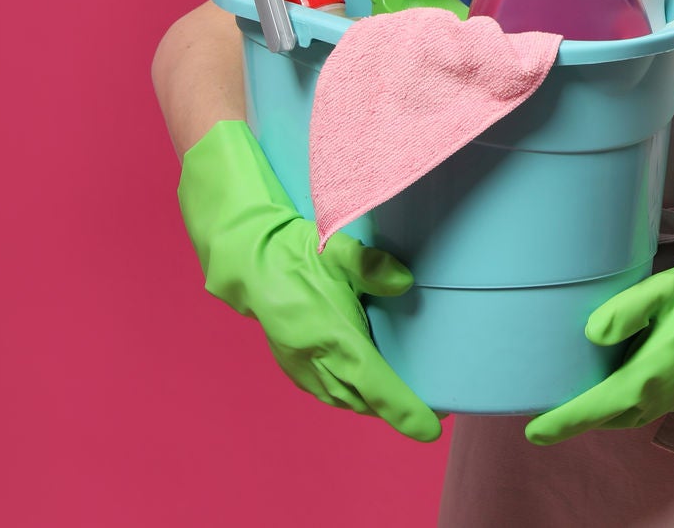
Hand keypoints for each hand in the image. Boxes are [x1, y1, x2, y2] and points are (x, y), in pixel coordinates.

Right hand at [178, 121, 441, 441]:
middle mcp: (311, 357)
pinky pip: (325, 388)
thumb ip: (368, 264)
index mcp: (325, 334)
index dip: (402, 409)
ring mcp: (298, 362)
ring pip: (343, 397)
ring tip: (404, 402)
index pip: (374, 382)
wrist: (243, 254)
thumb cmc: (290, 249)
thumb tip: (404, 281)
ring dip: (371, 402)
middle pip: (362, 398)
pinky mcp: (291, 359)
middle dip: (396, 409)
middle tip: (431, 410)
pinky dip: (349, 393)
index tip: (431, 427)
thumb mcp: (332, 246)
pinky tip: (361, 387)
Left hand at [525, 207, 673, 445]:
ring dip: (599, 413)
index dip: (564, 421)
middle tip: (546, 414)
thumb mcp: (663, 289)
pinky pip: (641, 409)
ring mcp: (672, 398)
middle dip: (576, 418)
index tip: (535, 431)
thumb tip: (592, 334)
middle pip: (607, 416)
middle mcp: (658, 394)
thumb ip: (626, 310)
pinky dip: (620, 405)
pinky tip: (612, 387)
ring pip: (625, 416)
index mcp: (649, 373)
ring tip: (574, 401)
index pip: (598, 406)